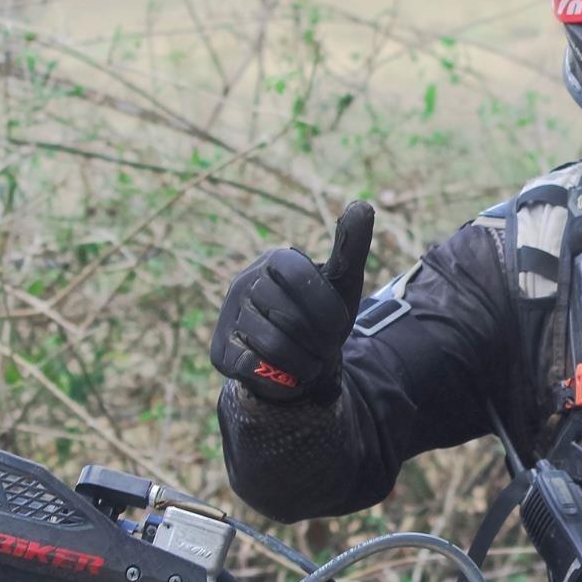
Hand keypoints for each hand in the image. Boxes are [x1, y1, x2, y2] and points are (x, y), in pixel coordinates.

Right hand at [210, 201, 373, 403]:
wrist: (299, 363)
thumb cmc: (322, 318)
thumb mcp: (343, 284)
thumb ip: (351, 247)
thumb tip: (362, 205)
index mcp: (273, 261)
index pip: (297, 274)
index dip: (325, 307)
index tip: (339, 323)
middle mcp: (243, 283)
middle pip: (288, 315)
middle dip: (319, 340)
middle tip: (325, 347)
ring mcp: (227, 317)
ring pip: (273, 346)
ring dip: (305, 363)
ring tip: (309, 361)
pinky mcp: (219, 352)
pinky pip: (254, 368)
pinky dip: (280, 377)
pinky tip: (284, 372)